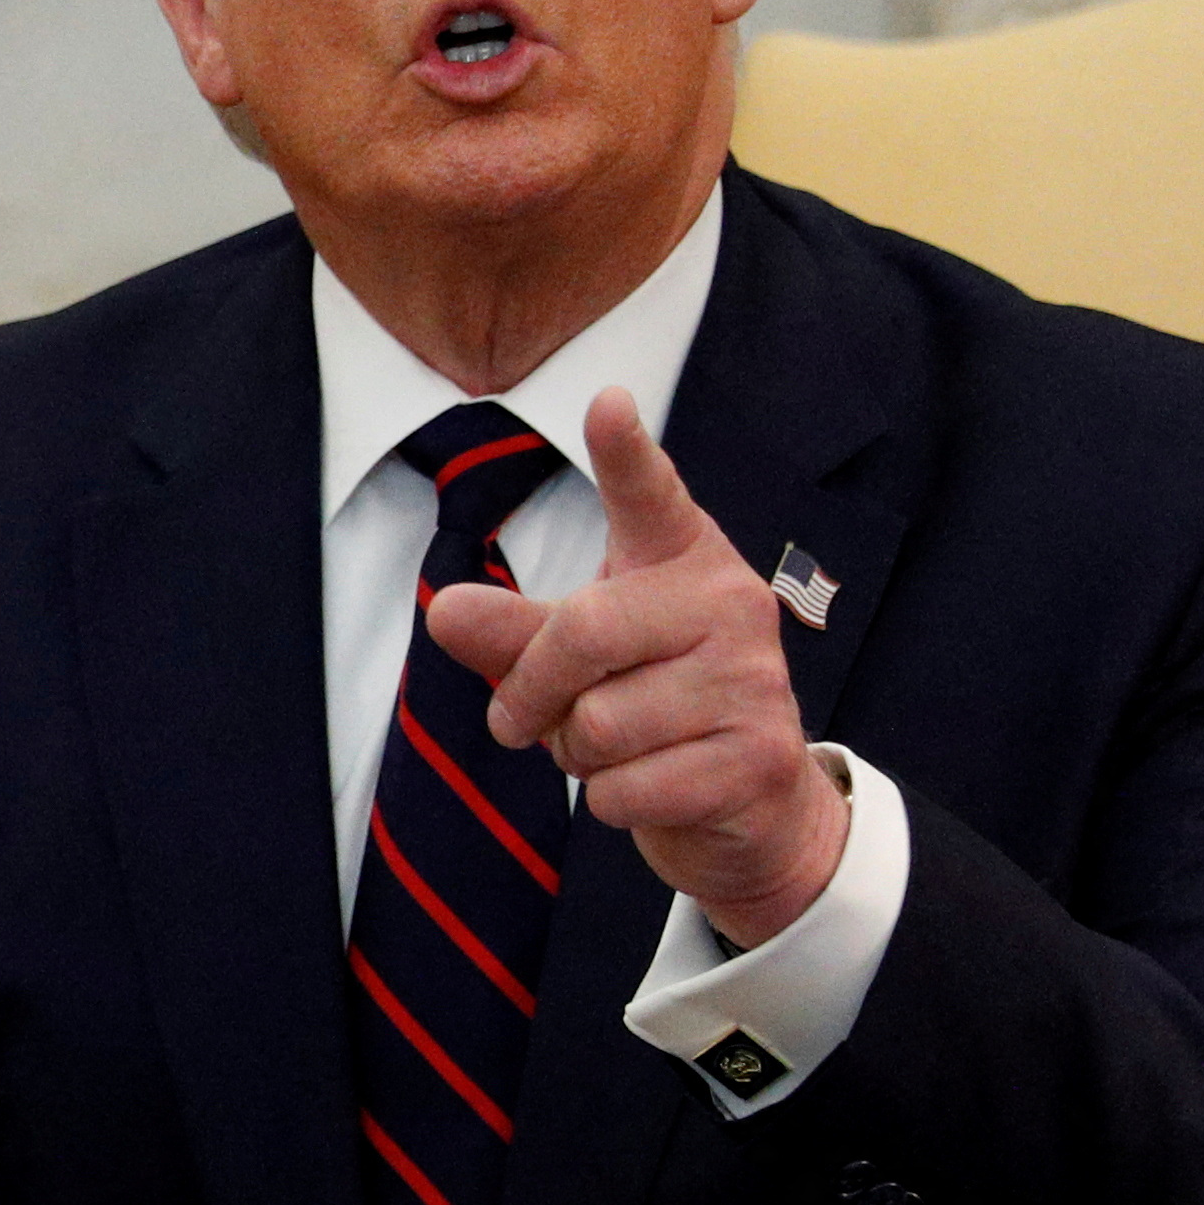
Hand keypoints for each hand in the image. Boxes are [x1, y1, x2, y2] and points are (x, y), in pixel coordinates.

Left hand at [425, 389, 844, 949]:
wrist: (746, 802)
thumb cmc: (650, 707)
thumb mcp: (574, 661)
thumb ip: (512, 633)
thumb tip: (443, 609)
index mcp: (681, 561)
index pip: (648, 496)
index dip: (624, 451)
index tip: (605, 402)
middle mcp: (731, 604)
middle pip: (581, 634)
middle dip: (529, 693)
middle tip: (522, 720)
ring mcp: (755, 680)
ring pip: (600, 725)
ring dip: (578, 758)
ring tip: (619, 749)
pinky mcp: (760, 757)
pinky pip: (626, 788)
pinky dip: (611, 801)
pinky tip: (651, 786)